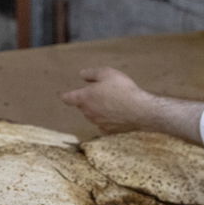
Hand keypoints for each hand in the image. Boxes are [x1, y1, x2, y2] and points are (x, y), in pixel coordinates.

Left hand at [60, 66, 203, 143]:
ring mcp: (97, 123)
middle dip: (88, 99)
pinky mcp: (108, 131)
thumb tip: (82, 75)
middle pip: (82, 106)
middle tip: (102, 91)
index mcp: (84, 98)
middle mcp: (88, 112)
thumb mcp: (107, 73)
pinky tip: (117, 113)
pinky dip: (107, 119)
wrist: (140, 111)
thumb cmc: (123, 90)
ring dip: (97, 109)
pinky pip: (103, 123)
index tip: (63, 95)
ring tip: (113, 101)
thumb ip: (91, 73)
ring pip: (92, 115)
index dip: (65, 95)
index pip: (67, 98)